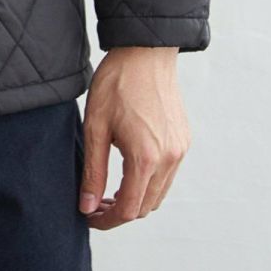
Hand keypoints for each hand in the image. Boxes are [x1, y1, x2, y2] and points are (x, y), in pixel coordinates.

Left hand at [78, 46, 190, 229]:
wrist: (146, 50)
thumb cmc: (117, 82)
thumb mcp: (96, 126)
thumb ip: (93, 171)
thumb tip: (87, 207)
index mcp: (146, 158)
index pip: (128, 209)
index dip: (106, 220)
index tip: (89, 217)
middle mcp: (169, 159)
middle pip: (145, 206)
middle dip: (119, 212)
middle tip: (95, 204)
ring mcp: (179, 150)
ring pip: (159, 194)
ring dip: (136, 199)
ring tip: (109, 190)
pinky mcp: (183, 140)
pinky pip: (168, 175)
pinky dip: (149, 182)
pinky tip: (129, 169)